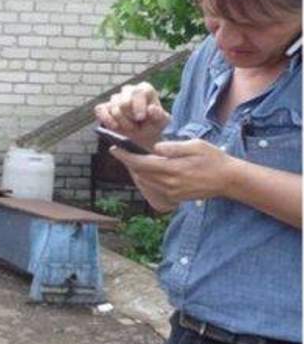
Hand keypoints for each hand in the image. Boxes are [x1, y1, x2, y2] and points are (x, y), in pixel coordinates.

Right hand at [93, 82, 170, 149]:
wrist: (143, 134)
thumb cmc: (153, 125)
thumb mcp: (161, 122)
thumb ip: (159, 115)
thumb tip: (151, 109)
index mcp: (145, 89)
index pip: (138, 92)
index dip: (138, 105)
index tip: (140, 118)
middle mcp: (129, 90)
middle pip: (123, 102)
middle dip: (129, 118)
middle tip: (136, 127)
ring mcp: (115, 98)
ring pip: (113, 108)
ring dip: (122, 122)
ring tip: (130, 127)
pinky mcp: (103, 106)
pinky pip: (100, 110)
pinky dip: (107, 120)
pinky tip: (115, 127)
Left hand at [109, 138, 235, 203]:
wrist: (229, 180)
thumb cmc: (213, 159)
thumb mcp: (196, 146)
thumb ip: (174, 147)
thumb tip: (155, 148)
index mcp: (173, 169)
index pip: (142, 163)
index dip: (125, 156)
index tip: (114, 148)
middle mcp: (170, 184)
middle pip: (141, 173)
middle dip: (129, 162)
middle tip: (121, 150)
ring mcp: (173, 192)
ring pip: (146, 181)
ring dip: (137, 170)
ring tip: (132, 158)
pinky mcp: (176, 197)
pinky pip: (155, 187)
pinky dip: (148, 178)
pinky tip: (148, 169)